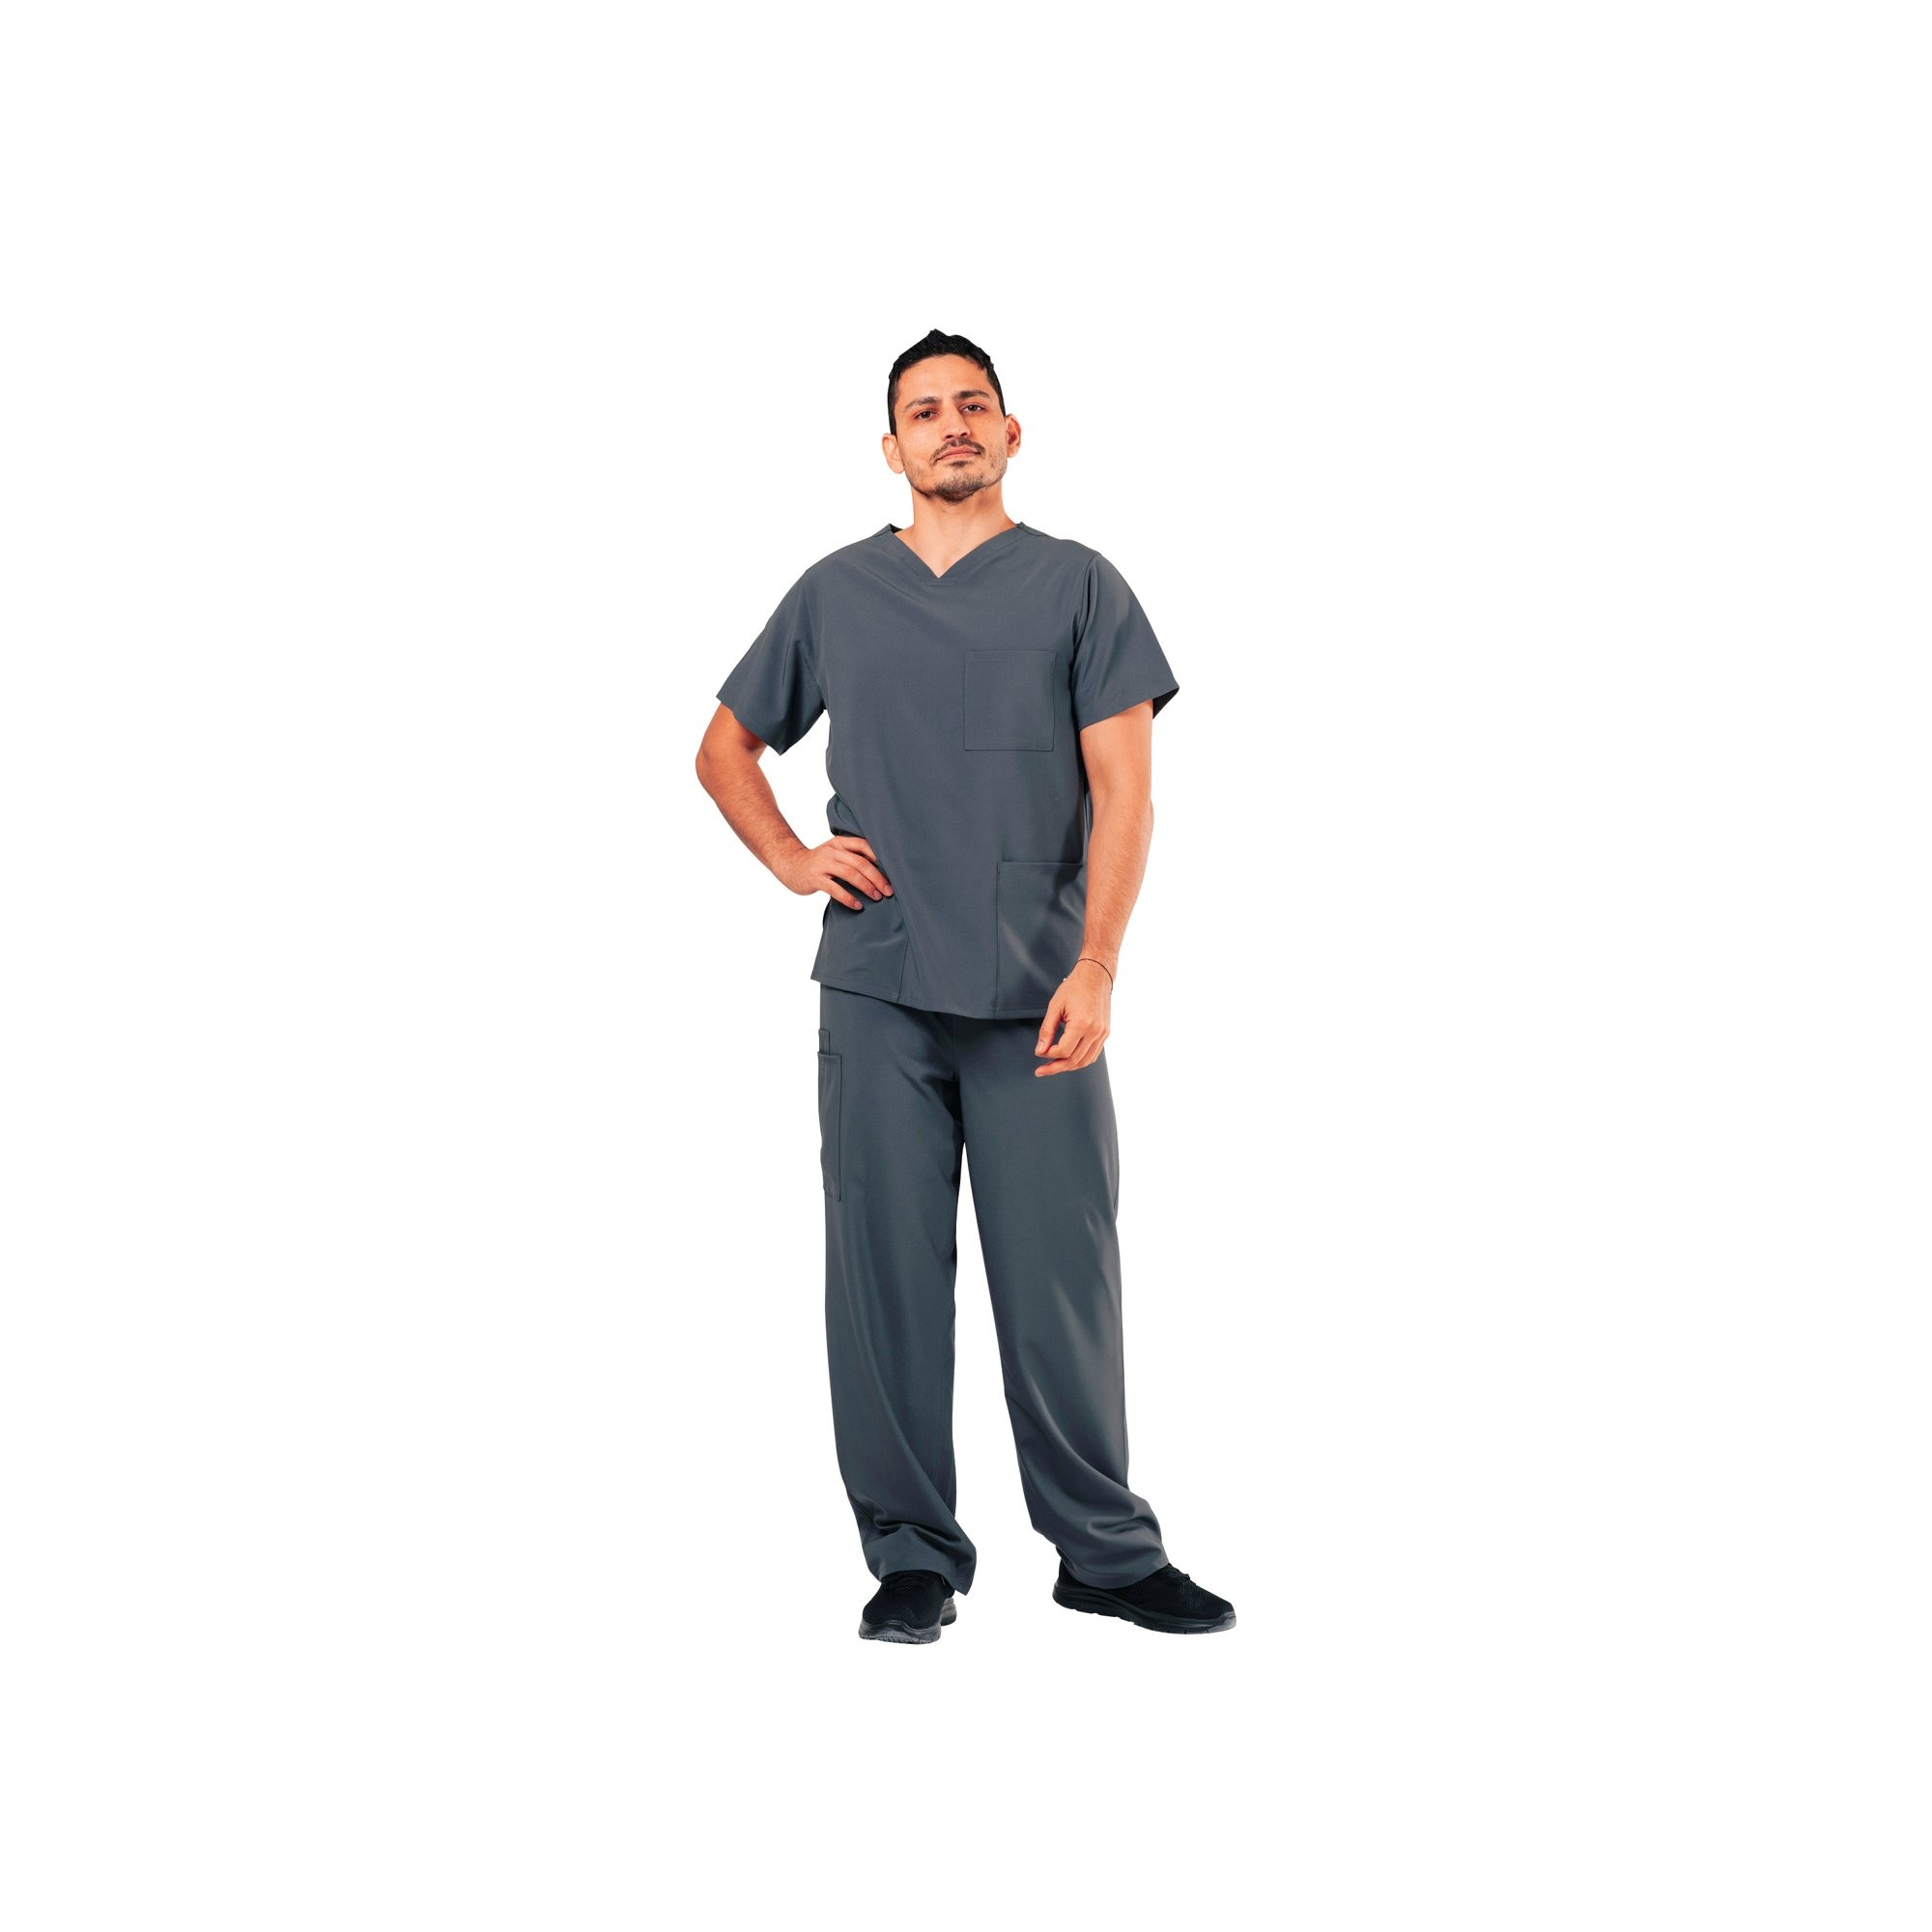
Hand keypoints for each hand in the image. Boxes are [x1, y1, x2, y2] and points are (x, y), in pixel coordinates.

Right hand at [776, 835, 893, 908]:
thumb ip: (852, 856)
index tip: (893, 870)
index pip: (863, 845)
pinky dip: (849, 898)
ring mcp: (822, 864)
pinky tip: (858, 905)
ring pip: (850, 874)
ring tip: (877, 897)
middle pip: (860, 862)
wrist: (790, 865)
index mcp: (839, 842)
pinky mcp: (815, 879)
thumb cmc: (819, 862)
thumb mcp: (835, 853)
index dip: (879, 857)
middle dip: (877, 877)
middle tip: (889, 890)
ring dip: (866, 887)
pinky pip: (835, 889)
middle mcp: (832, 851)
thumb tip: (881, 870)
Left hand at [1034, 958, 1111, 1074]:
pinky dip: (1080, 1060)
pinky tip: (1068, 1060)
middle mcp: (1095, 1031)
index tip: (1039, 1052)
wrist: (1095, 976)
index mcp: (1082, 1024)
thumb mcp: (1055, 1007)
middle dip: (1056, 1067)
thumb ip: (1047, 1030)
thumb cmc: (1074, 988)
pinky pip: (1093, 1054)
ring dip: (1068, 1067)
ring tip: (1053, 1067)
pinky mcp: (1105, 1033)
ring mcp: (1102, 1033)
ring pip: (1085, 1061)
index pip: (1063, 1050)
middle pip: (1074, 1060)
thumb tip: (1040, 1050)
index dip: (1048, 1054)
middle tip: (1041, 1071)